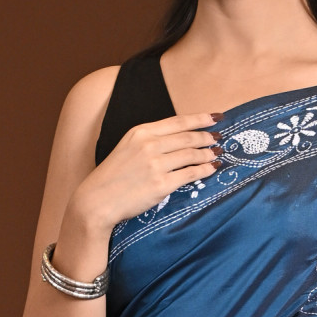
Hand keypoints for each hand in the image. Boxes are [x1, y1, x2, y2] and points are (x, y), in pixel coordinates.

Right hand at [70, 114, 219, 234]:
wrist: (97, 200)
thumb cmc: (113, 176)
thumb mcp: (128, 148)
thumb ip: (150, 140)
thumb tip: (178, 139)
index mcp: (140, 132)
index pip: (178, 121)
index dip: (200, 119)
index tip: (216, 117)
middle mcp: (149, 145)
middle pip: (188, 137)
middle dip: (207, 137)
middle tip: (220, 137)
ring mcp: (155, 165)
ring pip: (191, 155)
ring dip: (208, 153)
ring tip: (218, 153)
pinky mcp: (160, 185)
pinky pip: (190, 174)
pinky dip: (204, 170)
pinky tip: (212, 169)